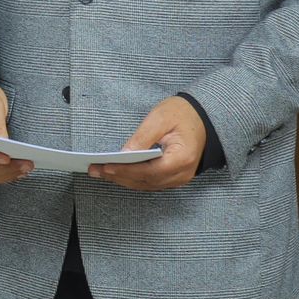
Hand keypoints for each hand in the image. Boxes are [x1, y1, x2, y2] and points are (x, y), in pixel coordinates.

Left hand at [89, 96, 204, 189]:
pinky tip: (117, 172)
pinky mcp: (174, 177)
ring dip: (124, 179)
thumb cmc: (183, 113)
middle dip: (119, 176)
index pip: (150, 171)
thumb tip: (123, 154)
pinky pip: (151, 182)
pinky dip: (133, 178)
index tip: (106, 167)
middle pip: (146, 181)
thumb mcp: (160, 118)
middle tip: (95, 170)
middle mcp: (182, 173)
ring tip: (101, 171)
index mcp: (182, 158)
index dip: (126, 171)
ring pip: (147, 184)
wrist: (203, 116)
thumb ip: (142, 138)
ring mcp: (179, 178)